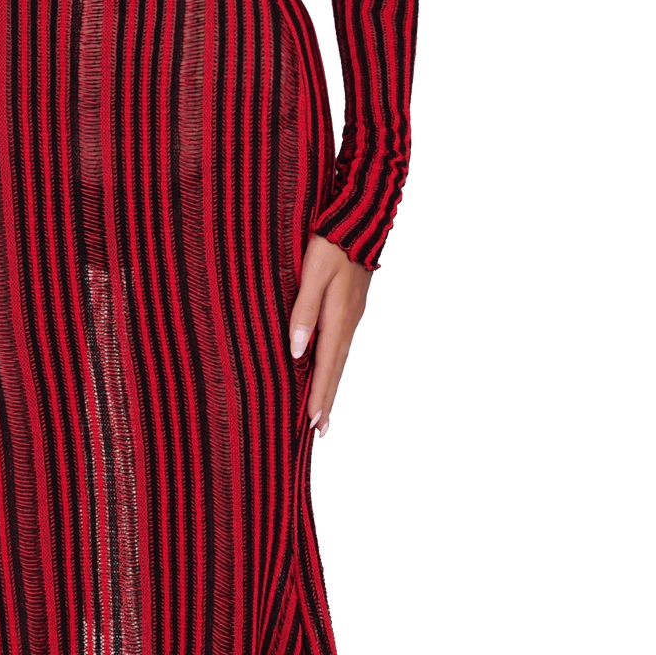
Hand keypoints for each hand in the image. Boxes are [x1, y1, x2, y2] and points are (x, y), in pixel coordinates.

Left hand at [287, 235, 372, 439]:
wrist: (358, 224)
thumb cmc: (330, 245)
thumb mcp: (313, 274)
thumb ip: (304, 310)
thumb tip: (297, 351)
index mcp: (338, 319)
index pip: (325, 366)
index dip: (318, 395)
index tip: (312, 422)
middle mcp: (348, 323)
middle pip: (335, 370)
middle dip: (327, 401)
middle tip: (320, 430)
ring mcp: (352, 317)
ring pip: (339, 360)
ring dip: (331, 387)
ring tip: (324, 411)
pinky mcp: (352, 309)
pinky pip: (342, 347)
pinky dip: (334, 367)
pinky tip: (329, 371)